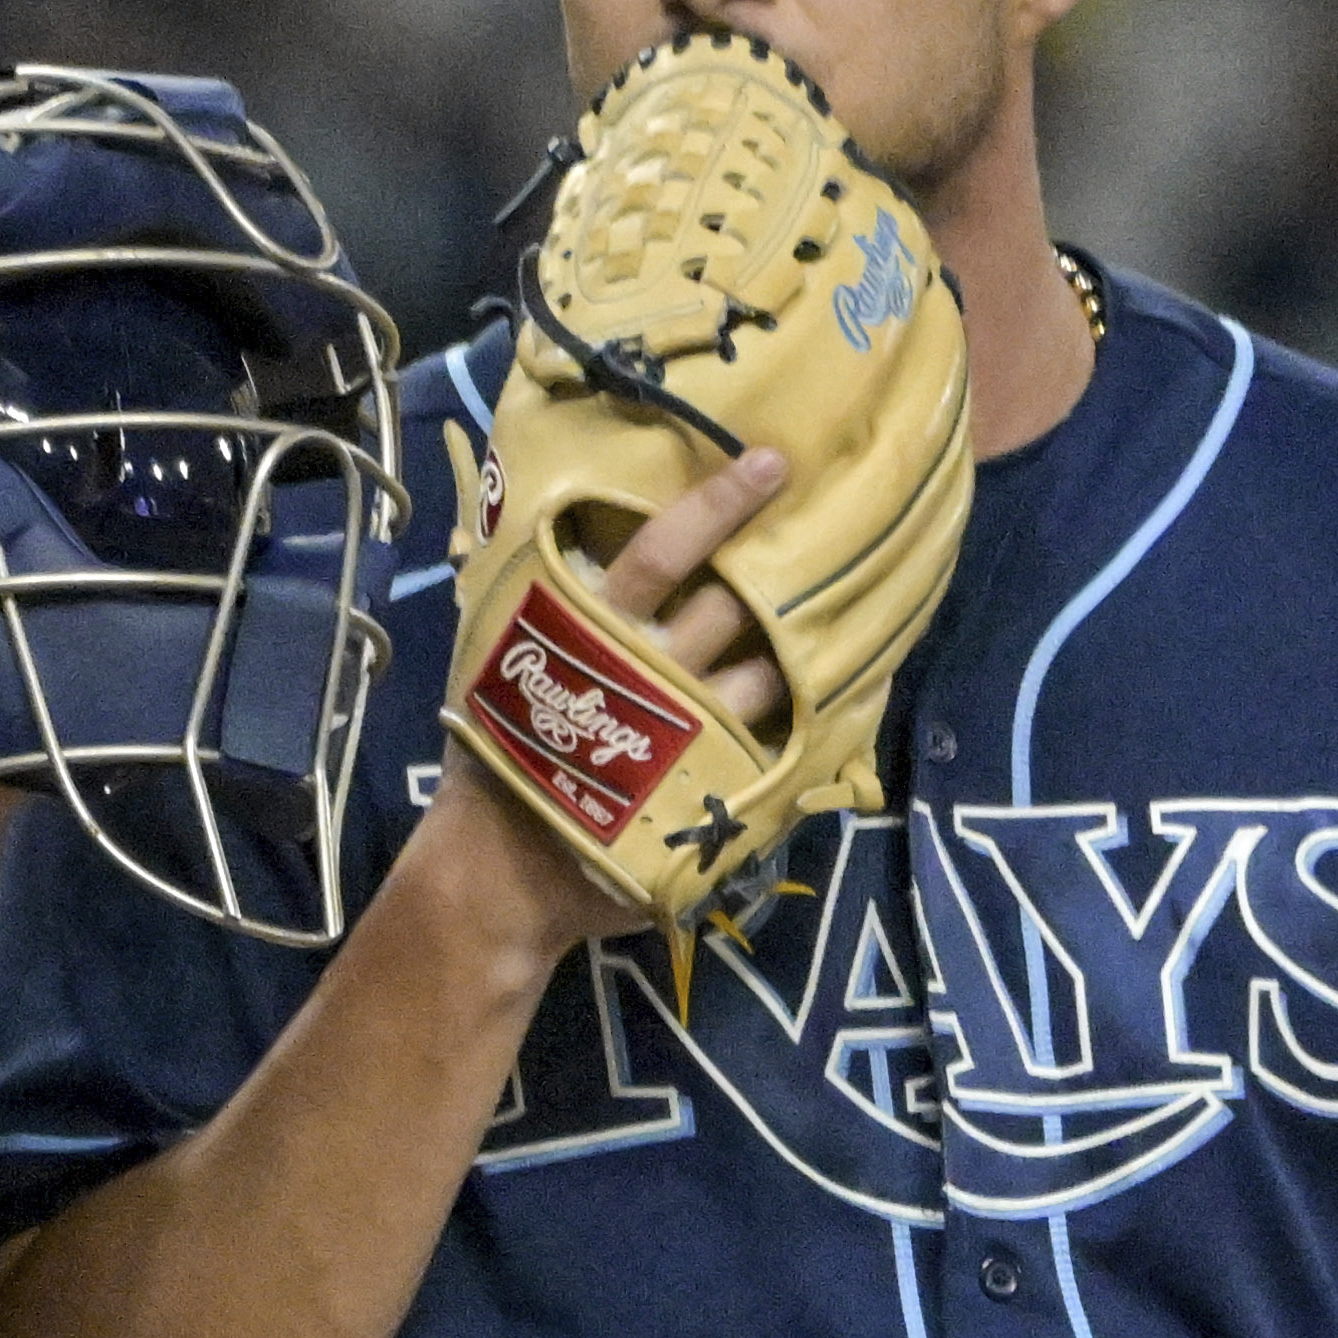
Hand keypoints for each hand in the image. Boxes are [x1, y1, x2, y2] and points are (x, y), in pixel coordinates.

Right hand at [419, 446, 796, 951]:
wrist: (501, 876)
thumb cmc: (494, 757)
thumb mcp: (491, 665)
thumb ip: (527, 600)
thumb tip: (525, 518)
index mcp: (590, 633)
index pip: (660, 551)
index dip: (716, 505)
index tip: (767, 462)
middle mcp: (650, 676)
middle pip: (733, 605)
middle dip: (782, 567)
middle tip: (835, 525)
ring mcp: (690, 737)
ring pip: (770, 673)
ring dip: (807, 645)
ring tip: (846, 615)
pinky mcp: (714, 793)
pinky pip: (781, 746)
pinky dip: (813, 720)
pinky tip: (842, 696)